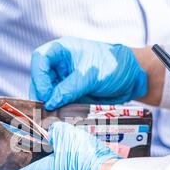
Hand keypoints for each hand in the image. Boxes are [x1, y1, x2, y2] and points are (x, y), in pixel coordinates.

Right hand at [29, 36, 147, 109]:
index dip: (39, 77)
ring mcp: (63, 80)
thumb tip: (50, 103)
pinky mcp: (69, 94)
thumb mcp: (90, 76)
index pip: (40, 59)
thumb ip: (69, 89)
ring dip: (46, 105)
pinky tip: (57, 118)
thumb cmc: (113, 66)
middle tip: (44, 110)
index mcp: (62, 50)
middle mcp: (59, 65)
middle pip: (39, 78)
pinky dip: (56, 111)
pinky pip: (57, 103)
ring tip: (50, 117)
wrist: (131, 78)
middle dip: (40, 94)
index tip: (46, 94)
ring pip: (46, 93)